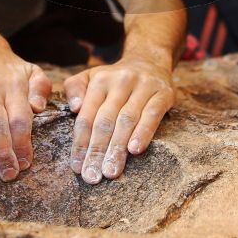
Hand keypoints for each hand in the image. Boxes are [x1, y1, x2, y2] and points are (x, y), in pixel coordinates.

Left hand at [63, 57, 175, 183]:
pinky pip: (152, 114)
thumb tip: (74, 108)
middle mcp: (120, 81)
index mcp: (100, 80)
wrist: (149, 61)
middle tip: (92, 176)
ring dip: (117, 148)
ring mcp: (143, 86)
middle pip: (105, 121)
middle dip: (97, 151)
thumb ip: (75, 89)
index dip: (80, 143)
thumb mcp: (90, 77)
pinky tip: (135, 150)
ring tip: (110, 171)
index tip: (77, 167)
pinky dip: (143, 132)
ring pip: (127, 120)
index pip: (87, 116)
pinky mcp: (163, 93)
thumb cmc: (114, 79)